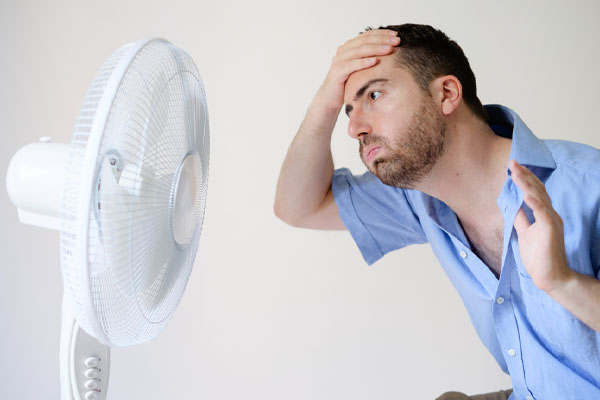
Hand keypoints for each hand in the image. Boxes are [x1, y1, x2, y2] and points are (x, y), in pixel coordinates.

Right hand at [315, 29, 399, 109]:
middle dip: (382, 40)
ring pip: (359, 51)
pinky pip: (351, 65)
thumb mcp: (361, 68)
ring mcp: (339, 60)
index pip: (368, 35)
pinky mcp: (337, 71)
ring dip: (375, 49)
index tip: (396, 35)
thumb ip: (370, 58)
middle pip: (365, 41)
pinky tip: (374, 61)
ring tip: (389, 49)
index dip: (382, 34)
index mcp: (350, 47)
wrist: (331, 97)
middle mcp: (343, 50)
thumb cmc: (349, 82)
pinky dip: (363, 62)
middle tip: (396, 41)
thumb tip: (391, 51)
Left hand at [510, 160, 573, 293]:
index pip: (534, 192)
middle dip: (524, 175)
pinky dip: (534, 202)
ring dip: (526, 183)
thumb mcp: (525, 233)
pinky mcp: (551, 229)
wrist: (550, 277)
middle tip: (512, 162)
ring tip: (516, 171)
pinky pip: (543, 212)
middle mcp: (550, 214)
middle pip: (537, 189)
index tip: (512, 167)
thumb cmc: (539, 257)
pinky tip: (525, 193)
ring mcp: (552, 220)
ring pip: (539, 197)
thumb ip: (521, 219)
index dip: (524, 179)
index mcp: (544, 214)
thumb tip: (513, 206)